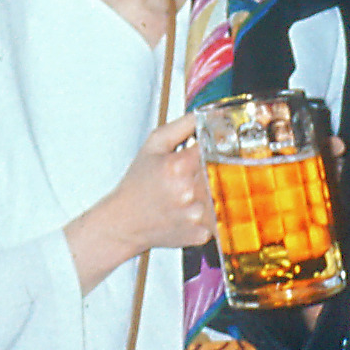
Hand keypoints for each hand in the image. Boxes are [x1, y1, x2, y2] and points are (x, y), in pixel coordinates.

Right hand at [65, 113, 214, 294]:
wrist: (124, 222)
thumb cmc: (137, 184)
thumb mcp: (153, 146)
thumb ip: (182, 126)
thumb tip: (203, 115)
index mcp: (178, 166)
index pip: (215, 147)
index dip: (214, 147)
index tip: (211, 149)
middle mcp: (189, 191)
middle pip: (224, 170)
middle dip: (215, 169)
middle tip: (197, 174)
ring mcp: (197, 214)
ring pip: (225, 193)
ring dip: (215, 190)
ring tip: (191, 192)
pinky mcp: (202, 233)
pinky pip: (222, 216)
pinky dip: (213, 211)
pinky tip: (193, 209)